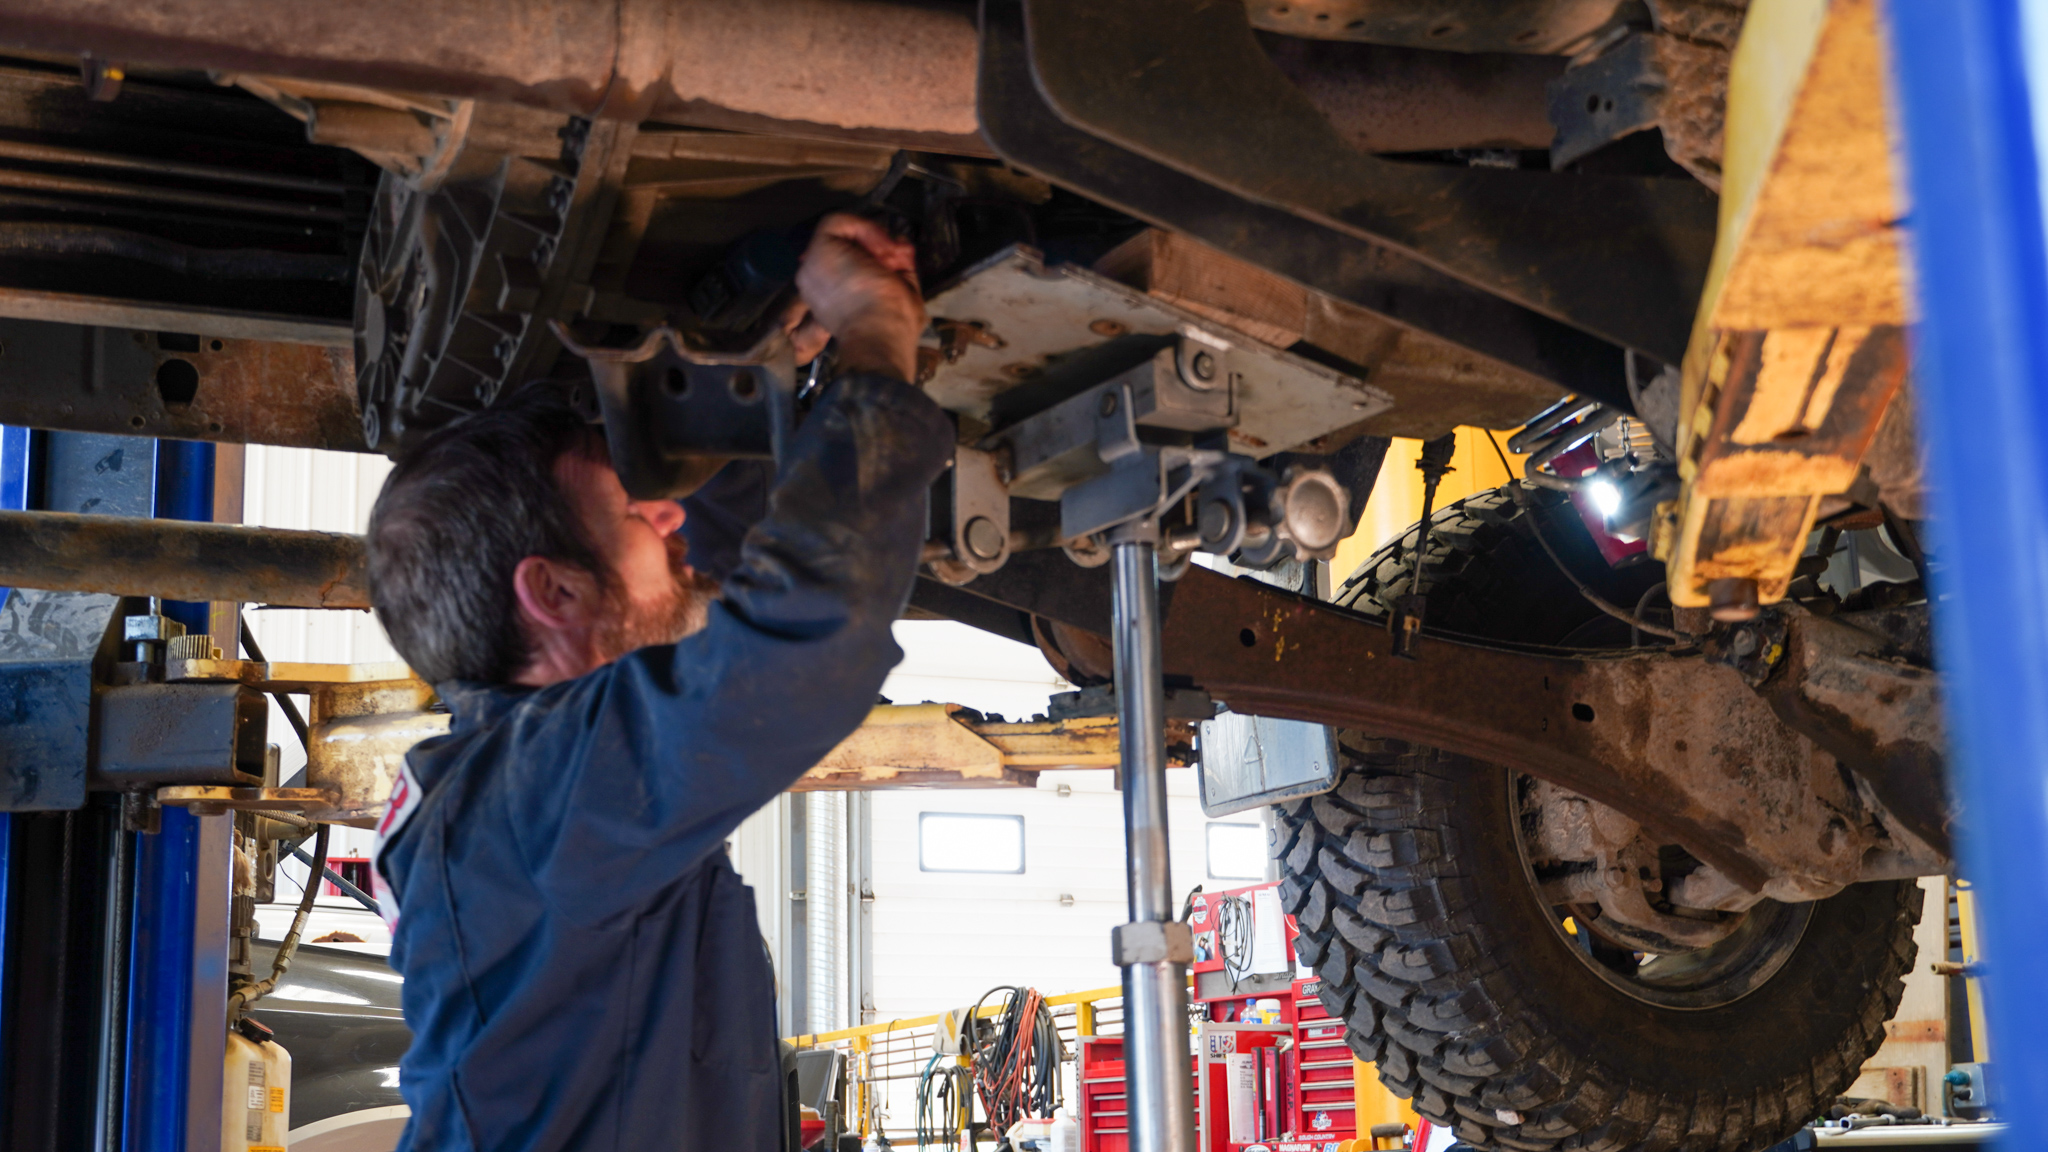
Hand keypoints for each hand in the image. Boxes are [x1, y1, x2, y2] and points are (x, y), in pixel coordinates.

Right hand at [795, 212, 924, 381]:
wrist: (879, 336)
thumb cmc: (891, 326)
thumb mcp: (901, 292)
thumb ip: (898, 267)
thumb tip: (901, 244)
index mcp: (831, 296)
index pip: (848, 264)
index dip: (874, 258)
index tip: (896, 267)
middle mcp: (816, 280)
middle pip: (845, 247)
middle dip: (875, 248)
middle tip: (897, 262)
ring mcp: (813, 265)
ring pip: (842, 233)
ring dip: (873, 239)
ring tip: (891, 259)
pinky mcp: (817, 249)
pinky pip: (838, 221)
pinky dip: (866, 228)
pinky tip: (883, 249)